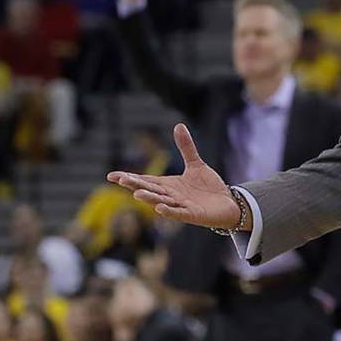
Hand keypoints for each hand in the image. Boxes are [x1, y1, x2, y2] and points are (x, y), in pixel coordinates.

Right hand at [107, 123, 243, 228]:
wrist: (228, 204)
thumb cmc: (209, 188)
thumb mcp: (195, 165)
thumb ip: (186, 148)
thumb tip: (178, 125)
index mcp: (168, 186)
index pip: (145, 180)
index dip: (129, 178)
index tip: (111, 175)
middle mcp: (171, 197)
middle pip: (149, 190)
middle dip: (134, 186)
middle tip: (119, 180)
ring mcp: (181, 207)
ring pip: (161, 202)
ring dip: (150, 199)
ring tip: (137, 194)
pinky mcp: (193, 215)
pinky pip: (179, 214)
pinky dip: (170, 212)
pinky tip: (160, 208)